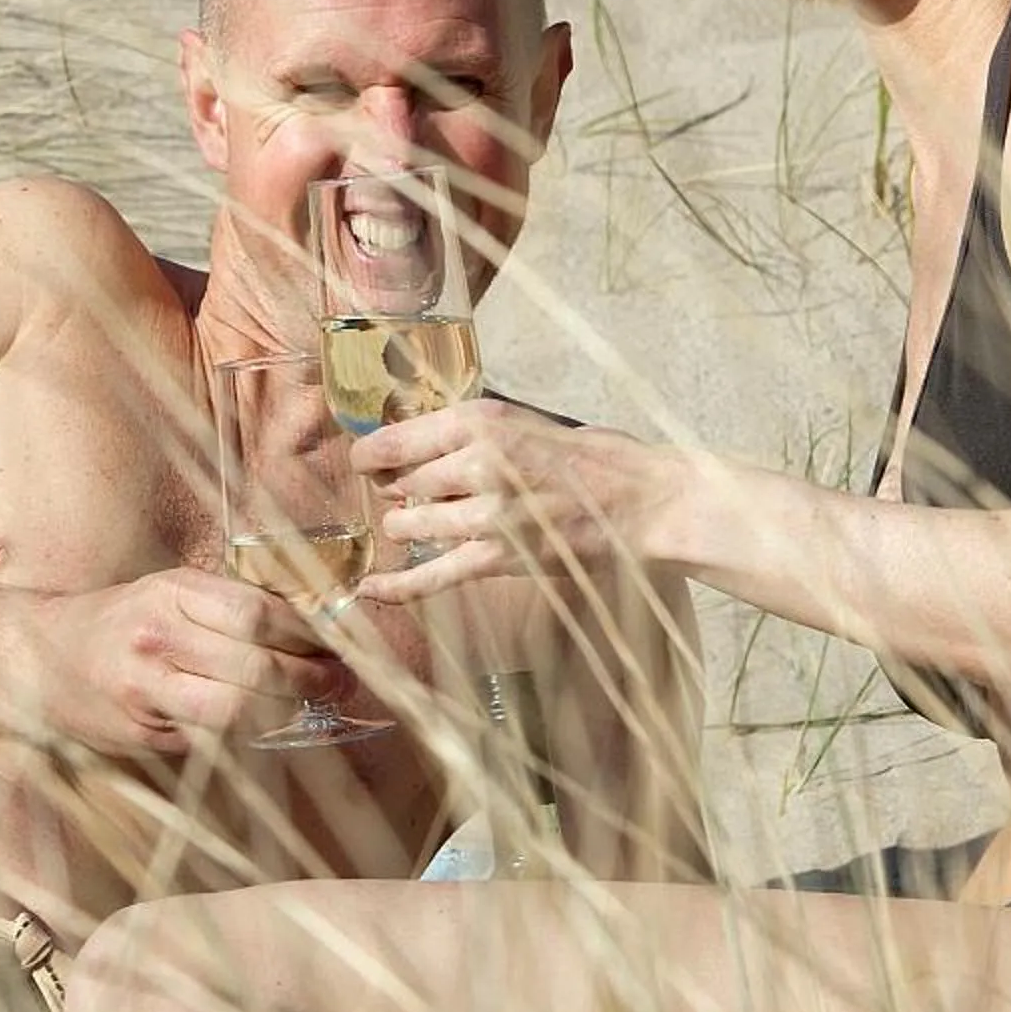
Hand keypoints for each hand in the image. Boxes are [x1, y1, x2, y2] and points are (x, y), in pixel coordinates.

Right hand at [33, 570, 347, 756]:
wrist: (39, 658)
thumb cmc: (120, 620)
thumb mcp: (170, 590)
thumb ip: (231, 605)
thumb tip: (312, 625)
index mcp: (171, 592)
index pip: (258, 614)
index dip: (308, 633)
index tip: (338, 641)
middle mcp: (158, 639)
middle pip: (256, 665)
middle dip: (311, 677)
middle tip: (341, 680)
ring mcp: (147, 691)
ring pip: (238, 710)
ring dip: (289, 710)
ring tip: (314, 703)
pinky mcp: (142, 735)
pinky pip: (212, 739)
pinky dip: (250, 733)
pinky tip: (270, 722)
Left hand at [351, 398, 678, 603]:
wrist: (647, 502)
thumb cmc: (598, 459)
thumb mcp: (531, 423)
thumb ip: (480, 433)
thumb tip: (428, 444)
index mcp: (484, 421)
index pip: (399, 439)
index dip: (371, 454)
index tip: (364, 460)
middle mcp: (477, 463)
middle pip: (404, 483)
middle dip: (399, 491)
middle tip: (409, 494)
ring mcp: (487, 513)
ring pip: (413, 524)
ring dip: (409, 526)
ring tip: (418, 524)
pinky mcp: (500, 557)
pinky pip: (435, 574)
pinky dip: (399, 585)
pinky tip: (370, 589)